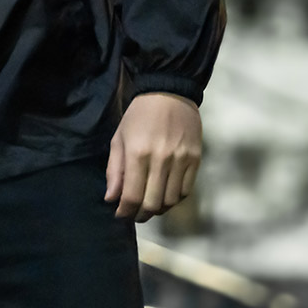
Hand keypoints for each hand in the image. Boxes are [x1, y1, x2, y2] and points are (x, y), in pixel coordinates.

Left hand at [105, 92, 201, 221]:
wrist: (169, 93)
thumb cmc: (139, 116)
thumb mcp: (119, 138)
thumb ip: (115, 170)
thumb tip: (111, 198)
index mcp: (138, 153)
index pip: (132, 195)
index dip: (125, 211)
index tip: (120, 214)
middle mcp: (161, 160)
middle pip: (153, 203)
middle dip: (141, 214)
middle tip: (135, 215)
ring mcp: (181, 161)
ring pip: (171, 200)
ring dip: (159, 209)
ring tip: (149, 206)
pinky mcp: (196, 160)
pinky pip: (186, 190)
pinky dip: (174, 199)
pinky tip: (165, 195)